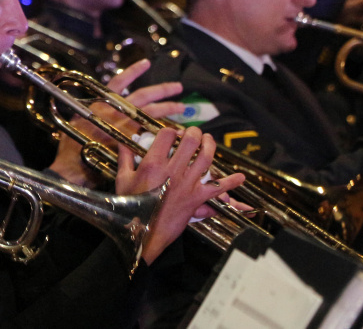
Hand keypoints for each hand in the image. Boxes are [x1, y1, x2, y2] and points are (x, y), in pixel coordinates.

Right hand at [51, 60, 183, 163]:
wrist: (70, 170)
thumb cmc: (71, 149)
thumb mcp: (80, 123)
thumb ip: (97, 114)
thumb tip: (112, 109)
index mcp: (99, 105)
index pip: (118, 83)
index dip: (132, 72)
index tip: (147, 63)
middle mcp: (111, 113)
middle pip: (141, 97)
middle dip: (162, 91)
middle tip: (178, 88)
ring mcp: (121, 129)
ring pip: (150, 114)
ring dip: (168, 109)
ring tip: (181, 108)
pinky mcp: (128, 145)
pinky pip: (152, 135)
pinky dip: (165, 132)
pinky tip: (177, 133)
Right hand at [114, 127, 243, 264]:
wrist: (143, 232)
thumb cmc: (131, 206)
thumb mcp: (123, 179)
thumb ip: (125, 158)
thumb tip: (123, 143)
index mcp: (153, 164)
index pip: (167, 135)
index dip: (171, 130)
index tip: (171, 133)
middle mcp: (173, 170)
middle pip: (190, 141)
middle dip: (193, 132)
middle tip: (193, 132)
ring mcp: (187, 184)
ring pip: (206, 158)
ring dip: (210, 145)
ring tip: (208, 140)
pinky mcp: (196, 198)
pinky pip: (218, 188)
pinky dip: (231, 183)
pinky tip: (239, 177)